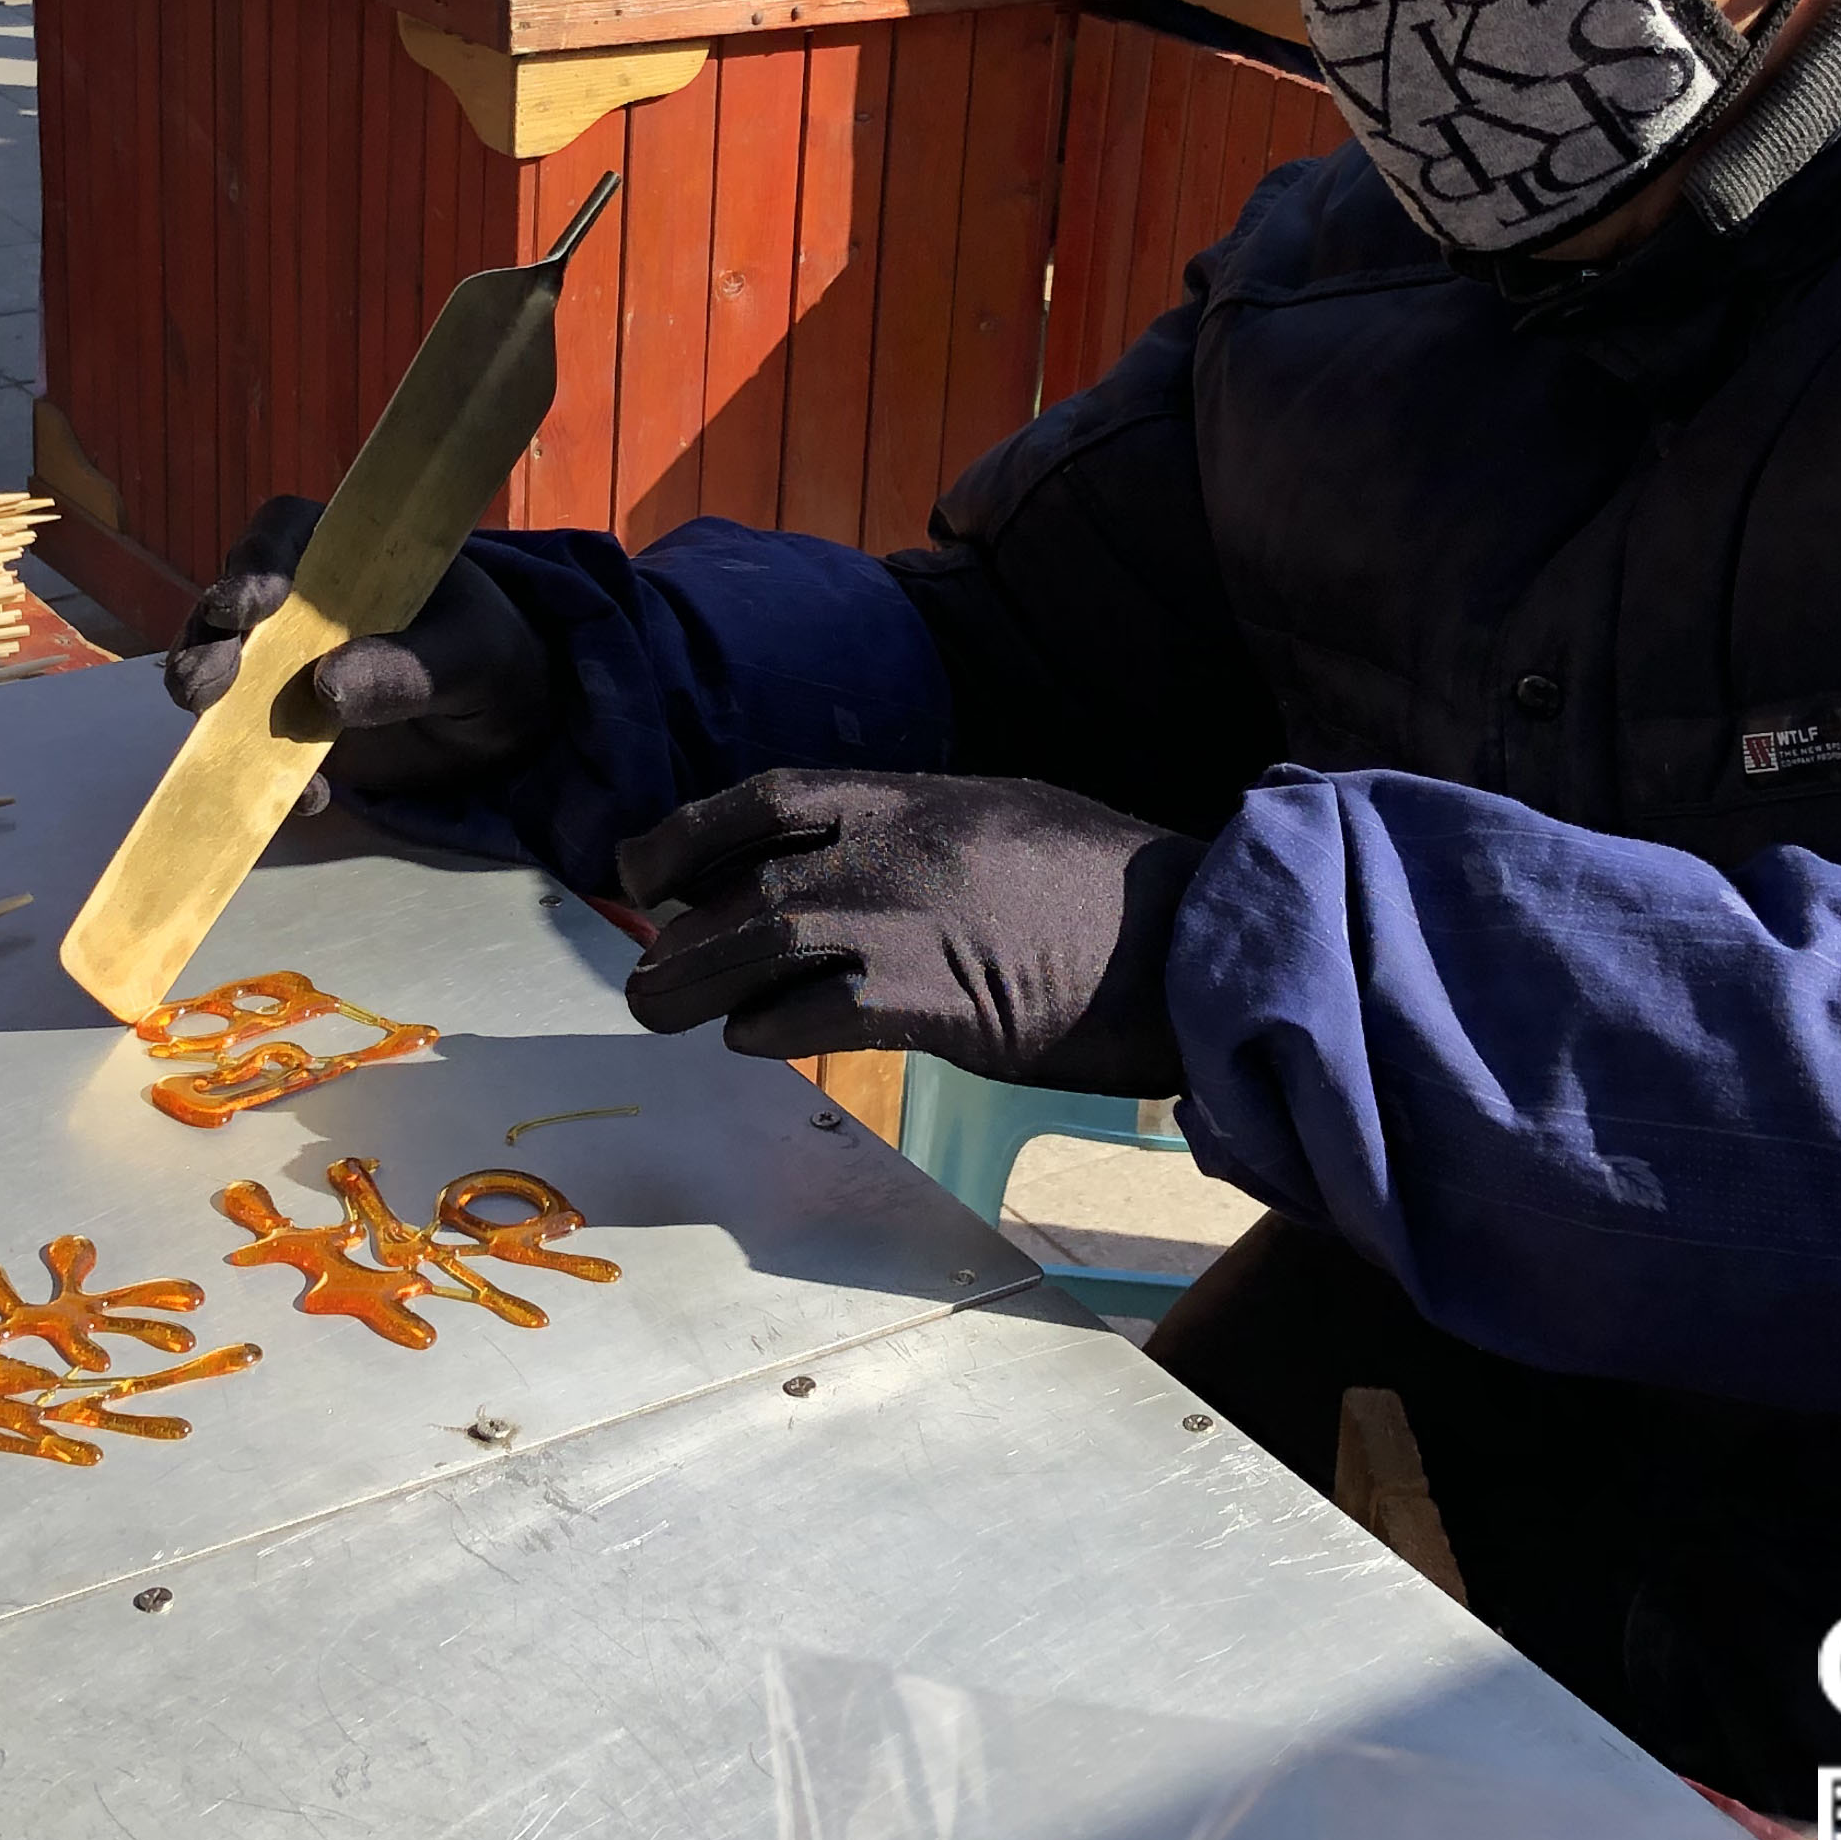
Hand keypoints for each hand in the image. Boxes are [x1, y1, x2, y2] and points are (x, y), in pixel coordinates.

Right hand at [163, 496, 557, 797]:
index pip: (284, 534)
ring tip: (211, 730)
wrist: (504, 728)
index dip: (256, 562)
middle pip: (230, 606)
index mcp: (348, 557)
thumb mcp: (471, 657)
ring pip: (224, 672)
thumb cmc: (492, 658)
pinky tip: (312, 797)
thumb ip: (407, 669)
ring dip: (210, 703)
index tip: (250, 606)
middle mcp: (301, 605)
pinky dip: (267, 774)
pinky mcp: (289, 729)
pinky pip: (256, 747)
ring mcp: (286, 668)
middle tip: (203, 686)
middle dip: (207, 642)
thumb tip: (325, 689)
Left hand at [617, 771, 1201, 1094]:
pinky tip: (750, 1043)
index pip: (775, 796)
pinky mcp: (951, 1002)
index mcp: (921, 798)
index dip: (691, 829)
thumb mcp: (1000, 822)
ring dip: (700, 981)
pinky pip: (830, 1009)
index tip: (639, 865)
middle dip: (681, 926)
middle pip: (756, 878)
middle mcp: (909, 848)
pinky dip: (773, 1028)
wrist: (1201, 938)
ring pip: (771, 940)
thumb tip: (834, 867)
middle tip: (642, 971)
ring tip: (657, 1012)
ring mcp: (926, 921)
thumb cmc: (1106, 890)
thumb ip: (916, 837)